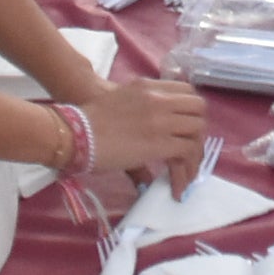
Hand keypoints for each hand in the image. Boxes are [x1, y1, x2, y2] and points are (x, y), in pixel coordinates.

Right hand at [79, 78, 210, 194]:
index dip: (190, 112)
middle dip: (198, 132)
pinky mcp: (160, 142)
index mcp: (149, 87)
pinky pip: (187, 153)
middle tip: (188, 153)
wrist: (75, 132)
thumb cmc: (89, 120)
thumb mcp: (120, 104)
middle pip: (198, 109)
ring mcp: (161, 119)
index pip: (187, 92)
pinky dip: (187, 170)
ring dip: (195, 154)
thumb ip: (140, 113)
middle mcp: (159, 99)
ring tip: (186, 174)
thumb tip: (149, 137)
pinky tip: (178, 186)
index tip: (185, 130)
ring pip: (197, 131)